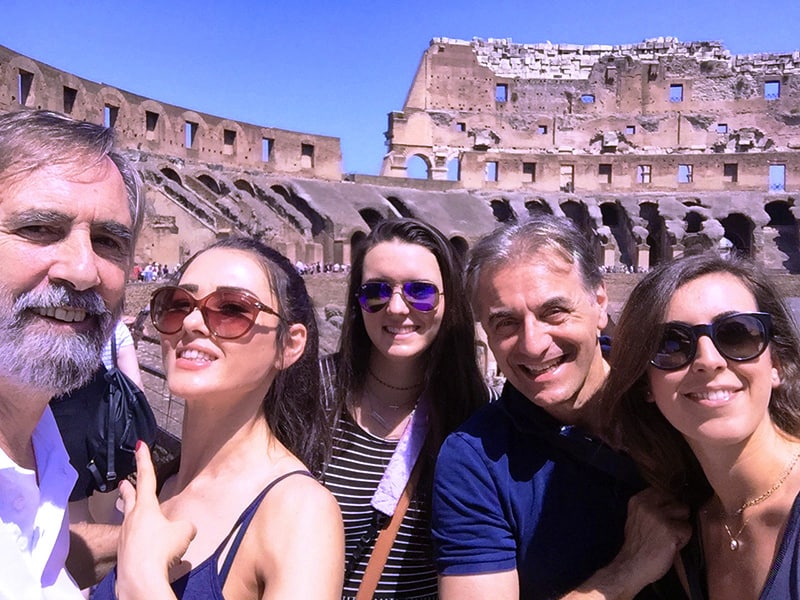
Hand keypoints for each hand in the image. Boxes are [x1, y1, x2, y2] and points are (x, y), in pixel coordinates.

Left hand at [115, 442, 196, 598]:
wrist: (140, 577)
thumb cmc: (161, 549)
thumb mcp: (184, 532)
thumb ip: (185, 526)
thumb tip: (183, 529)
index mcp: (146, 507)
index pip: (146, 477)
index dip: (144, 460)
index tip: (139, 445)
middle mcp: (132, 519)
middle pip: (129, 498)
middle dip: (128, 488)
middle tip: (124, 481)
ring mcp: (125, 537)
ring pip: (127, 519)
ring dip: (128, 512)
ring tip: (127, 509)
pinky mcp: (123, 554)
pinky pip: (131, 541)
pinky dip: (136, 538)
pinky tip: (143, 546)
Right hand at [614, 488, 690, 587]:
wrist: (632, 566)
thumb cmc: (637, 544)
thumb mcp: (637, 517)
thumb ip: (651, 506)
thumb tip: (673, 501)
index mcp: (638, 500)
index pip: (664, 492)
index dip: (668, 505)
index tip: (664, 516)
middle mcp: (648, 505)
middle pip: (677, 502)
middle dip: (676, 515)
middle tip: (666, 531)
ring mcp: (659, 517)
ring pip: (685, 514)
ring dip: (681, 527)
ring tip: (669, 538)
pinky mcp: (670, 531)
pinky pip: (688, 530)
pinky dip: (683, 540)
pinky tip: (671, 547)